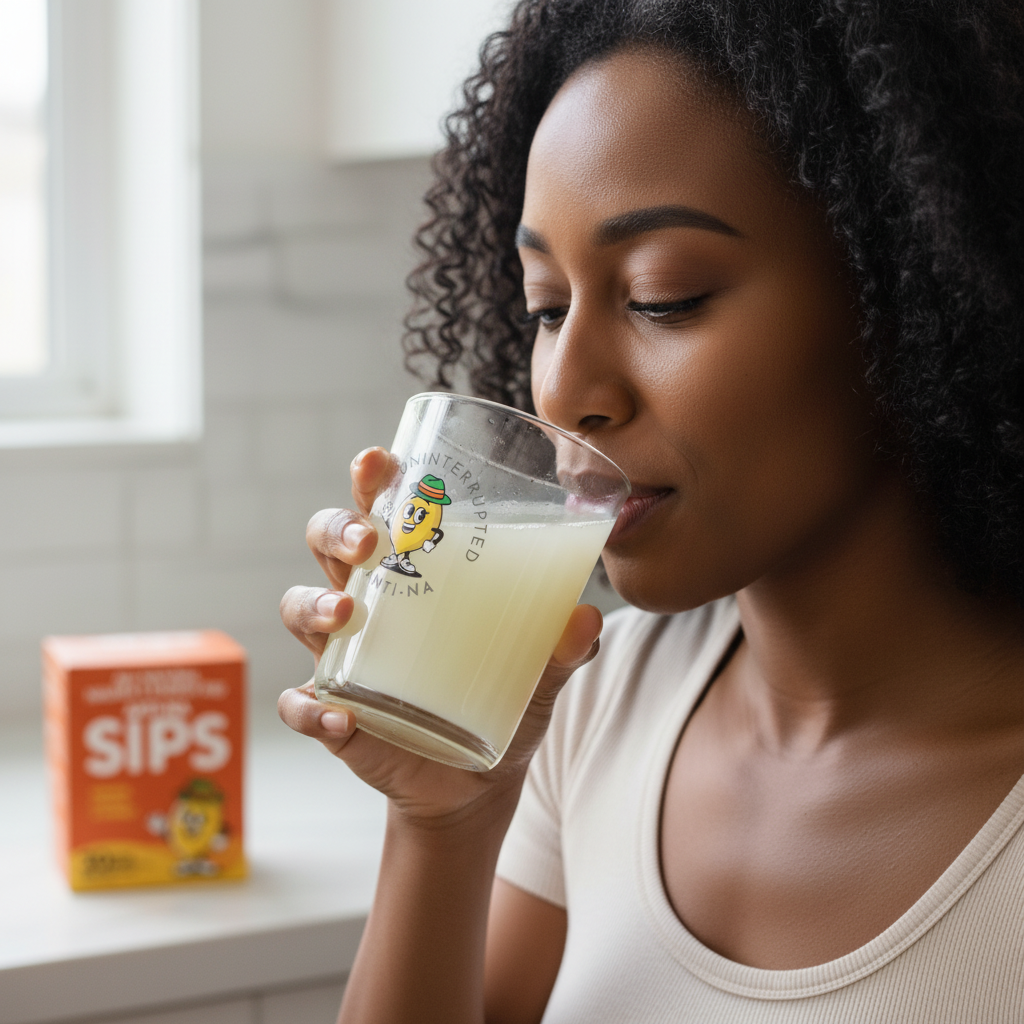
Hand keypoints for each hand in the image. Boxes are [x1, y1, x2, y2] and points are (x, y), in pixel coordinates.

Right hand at [278, 444, 602, 825]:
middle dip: (338, 529)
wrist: (477, 783)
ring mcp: (344, 658)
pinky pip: (301, 704)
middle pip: (328, 543)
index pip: (382, 510)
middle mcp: (368, 604)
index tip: (378, 460)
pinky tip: (337, 716)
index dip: (372, 480)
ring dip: (312, 605)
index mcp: (412, 574)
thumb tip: (586, 618)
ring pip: (299, 609)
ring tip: (343, 616)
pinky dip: (310, 707)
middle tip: (369, 541)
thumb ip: (563, 649)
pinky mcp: (334, 714)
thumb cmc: (501, 701)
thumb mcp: (539, 674)